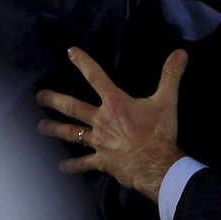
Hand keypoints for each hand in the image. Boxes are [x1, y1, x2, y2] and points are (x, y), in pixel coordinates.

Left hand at [36, 47, 187, 202]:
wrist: (156, 165)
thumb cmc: (159, 133)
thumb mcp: (167, 101)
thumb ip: (171, 75)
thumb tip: (181, 53)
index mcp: (115, 103)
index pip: (96, 76)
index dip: (83, 62)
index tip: (70, 52)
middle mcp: (101, 120)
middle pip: (72, 107)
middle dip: (54, 100)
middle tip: (39, 97)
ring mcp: (99, 142)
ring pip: (72, 134)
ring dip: (55, 130)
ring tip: (40, 127)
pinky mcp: (102, 161)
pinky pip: (84, 163)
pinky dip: (73, 165)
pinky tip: (61, 167)